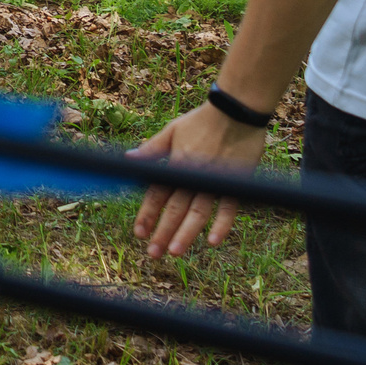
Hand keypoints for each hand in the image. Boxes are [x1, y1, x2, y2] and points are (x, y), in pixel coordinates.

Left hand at [128, 100, 273, 257]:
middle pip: (175, 208)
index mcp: (176, 163)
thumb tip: (129, 159)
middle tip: (153, 253)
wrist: (236, 111)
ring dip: (186, 233)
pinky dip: (222, 224)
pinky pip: (229, 207)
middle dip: (162, 231)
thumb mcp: (172, 130)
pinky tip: (213, 241)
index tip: (139, 233)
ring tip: (174, 252)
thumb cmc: (202, 120)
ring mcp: (215, 180)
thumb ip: (152, 149)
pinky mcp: (236, 183)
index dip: (147, 214)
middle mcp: (193, 175)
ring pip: (198, 212)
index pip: (157, 193)